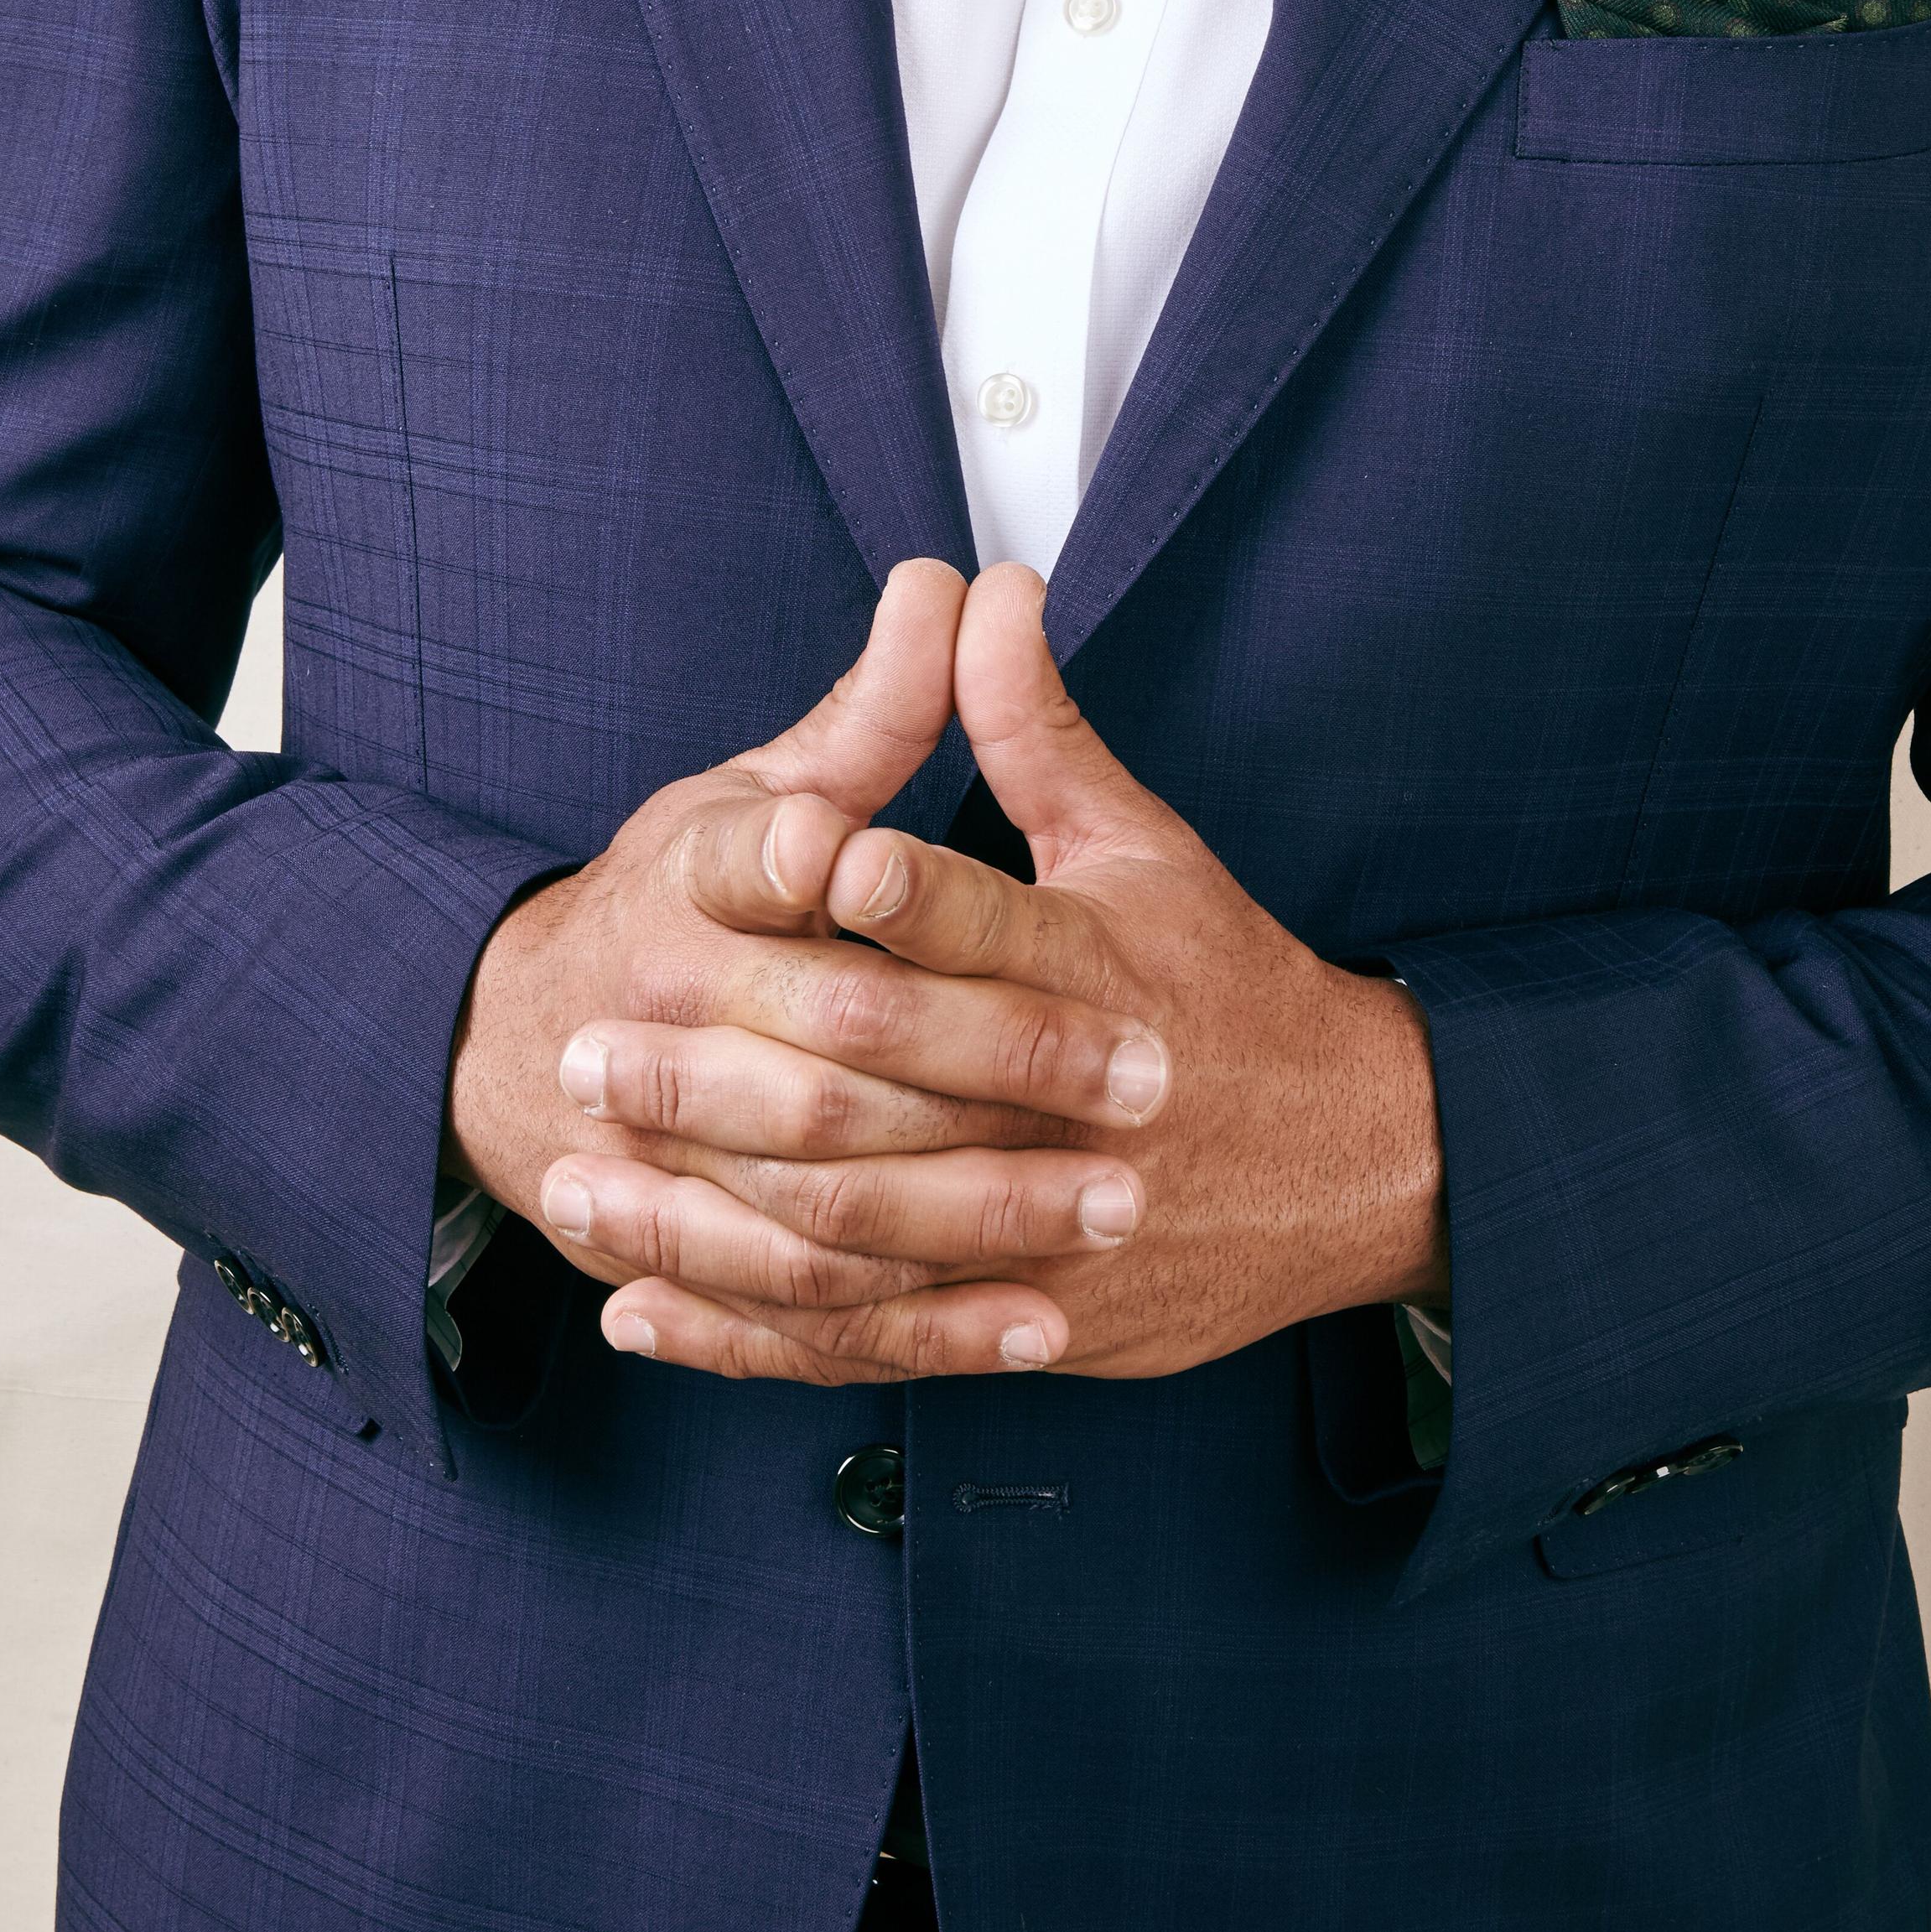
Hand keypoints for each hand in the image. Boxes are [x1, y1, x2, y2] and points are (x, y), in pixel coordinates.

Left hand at [574, 563, 1442, 1383]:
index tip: (802, 857)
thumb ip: (1036, 730)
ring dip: (702, 1216)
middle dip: (724, 1071)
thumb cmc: (1224, 985)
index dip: (898, 893)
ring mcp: (1050, 1229)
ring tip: (580, 1181)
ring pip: (854, 1235)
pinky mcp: (1032, 1322)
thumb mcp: (1139, 845)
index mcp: (1099, 976)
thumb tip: (983, 591)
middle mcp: (1070, 1112)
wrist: (1350, 1161)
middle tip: (591, 1042)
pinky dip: (749, 1335)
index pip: (988, 930)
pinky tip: (645, 1309)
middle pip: (888, 1093)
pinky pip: (870, 1340)